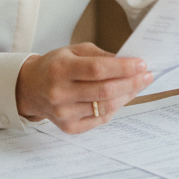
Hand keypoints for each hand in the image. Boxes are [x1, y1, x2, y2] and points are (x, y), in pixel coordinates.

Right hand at [15, 42, 153, 133]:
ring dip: (127, 96)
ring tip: (138, 85)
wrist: (31, 88)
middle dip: (131, 83)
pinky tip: (123, 97)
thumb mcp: (73, 51)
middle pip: (104, 91)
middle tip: (147, 75)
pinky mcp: (69, 128)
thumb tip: (129, 63)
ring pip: (105, 107)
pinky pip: (100, 119)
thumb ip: (100, 57)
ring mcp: (64, 113)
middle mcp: (60, 93)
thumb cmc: (55, 66)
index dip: (122, 68)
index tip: (141, 64)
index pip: (97, 70)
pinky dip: (116, 107)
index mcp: (60, 69)